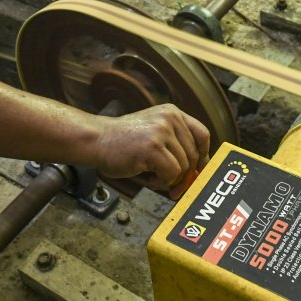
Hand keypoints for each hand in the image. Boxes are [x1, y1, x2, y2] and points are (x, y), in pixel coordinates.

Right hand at [91, 104, 210, 188]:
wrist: (96, 140)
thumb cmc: (123, 142)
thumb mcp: (153, 133)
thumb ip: (175, 145)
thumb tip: (196, 174)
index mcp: (172, 113)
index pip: (202, 134)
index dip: (203, 157)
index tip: (199, 172)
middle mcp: (170, 118)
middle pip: (194, 155)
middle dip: (185, 176)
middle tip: (173, 188)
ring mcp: (161, 131)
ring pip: (183, 167)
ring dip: (169, 179)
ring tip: (151, 174)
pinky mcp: (153, 147)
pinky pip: (171, 174)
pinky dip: (161, 182)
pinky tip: (147, 175)